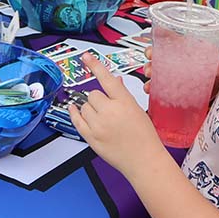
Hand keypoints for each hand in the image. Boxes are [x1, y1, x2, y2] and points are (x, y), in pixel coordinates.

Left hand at [68, 52, 161, 176]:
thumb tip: (114, 80)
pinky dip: (75, 114)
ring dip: (90, 109)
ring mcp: (99, 126)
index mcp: (125, 102)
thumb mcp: (138, 110)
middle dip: (99, 100)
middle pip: (93, 95)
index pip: (107, 79)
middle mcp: (110, 112)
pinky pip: (76, 120)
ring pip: (84, 107)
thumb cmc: (145, 137)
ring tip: (103, 120)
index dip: (95, 65)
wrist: (144, 161)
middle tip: (108, 109)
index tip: (86, 56)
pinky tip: (74, 110)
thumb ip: (123, 94)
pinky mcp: (91, 138)